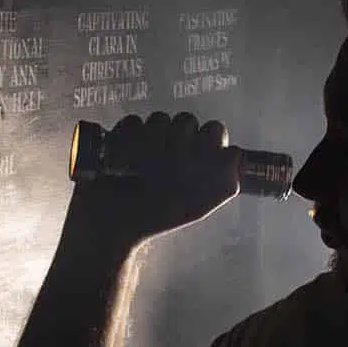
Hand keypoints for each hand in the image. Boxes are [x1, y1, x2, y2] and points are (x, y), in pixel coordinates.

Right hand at [68, 112, 240, 246]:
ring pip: (160, 120)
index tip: (199, 167)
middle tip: (168, 172)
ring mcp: (149, 136)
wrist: (113, 226)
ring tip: (144, 172)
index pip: (214, 130)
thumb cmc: (157, 217)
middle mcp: (176, 143)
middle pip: (187, 120)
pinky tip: (126, 162)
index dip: (208, 144)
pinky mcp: (122, 134)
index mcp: (197, 156)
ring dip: (152, 145)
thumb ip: (226, 182)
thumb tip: (234, 156)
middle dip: (179, 145)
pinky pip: (132, 123)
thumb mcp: (199, 205)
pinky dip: (128, 140)